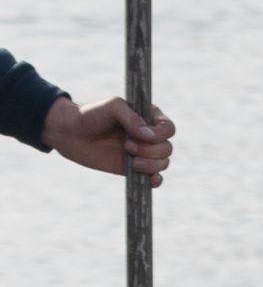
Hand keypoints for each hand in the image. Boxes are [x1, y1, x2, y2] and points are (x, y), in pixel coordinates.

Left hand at [42, 96, 175, 186]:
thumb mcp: (111, 107)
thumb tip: (150, 137)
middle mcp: (148, 136)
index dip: (161, 135)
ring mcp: (143, 154)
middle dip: (150, 151)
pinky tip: (145, 177)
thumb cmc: (90, 115)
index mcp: (147, 118)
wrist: (70, 133)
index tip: (142, 136)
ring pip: (163, 164)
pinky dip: (154, 180)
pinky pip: (155, 179)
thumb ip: (131, 117)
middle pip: (167, 148)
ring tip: (130, 159)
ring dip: (149, 164)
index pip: (168, 128)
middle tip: (127, 146)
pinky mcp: (135, 169)